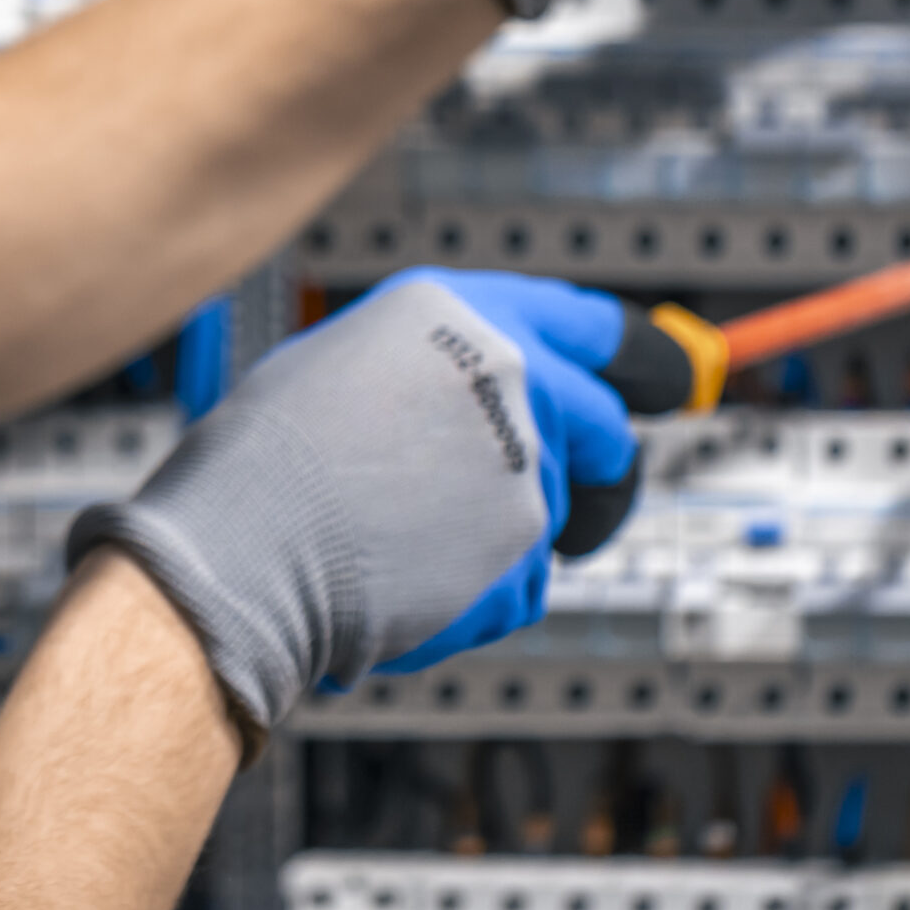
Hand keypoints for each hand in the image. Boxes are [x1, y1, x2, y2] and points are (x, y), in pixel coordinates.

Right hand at [66, 270, 637, 733]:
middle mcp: (509, 369)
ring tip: (406, 547)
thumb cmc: (263, 462)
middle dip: (594, 468)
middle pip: (603, 425)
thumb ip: (436, 372)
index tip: (664, 381)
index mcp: (460, 311)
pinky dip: (482, 599)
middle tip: (566, 503)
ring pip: (555, 517)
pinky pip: (524, 583)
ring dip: (504, 544)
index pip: (590, 326)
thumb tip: (481, 401)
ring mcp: (526, 458)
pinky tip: (410, 586)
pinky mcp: (525, 542)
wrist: (245, 547)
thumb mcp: (344, 365)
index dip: (633, 361)